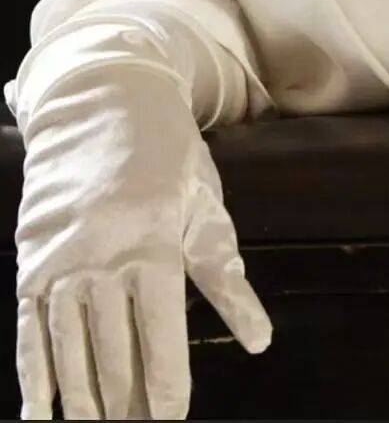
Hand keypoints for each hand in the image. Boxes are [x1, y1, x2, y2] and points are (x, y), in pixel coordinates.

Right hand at [15, 62, 272, 419]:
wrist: (102, 97)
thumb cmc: (168, 154)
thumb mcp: (205, 207)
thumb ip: (226, 280)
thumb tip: (260, 341)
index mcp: (152, 243)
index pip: (159, 336)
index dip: (166, 387)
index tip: (171, 422)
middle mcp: (100, 257)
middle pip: (112, 352)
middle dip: (125, 405)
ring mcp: (59, 260)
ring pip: (68, 350)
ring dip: (82, 402)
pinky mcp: (30, 261)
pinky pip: (29, 331)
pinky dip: (35, 377)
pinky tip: (43, 416)